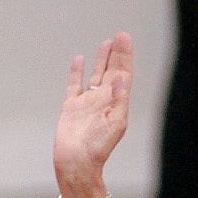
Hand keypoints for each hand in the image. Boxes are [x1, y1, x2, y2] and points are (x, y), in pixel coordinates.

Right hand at [54, 31, 132, 197]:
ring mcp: (87, 103)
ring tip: (107, 43)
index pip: (123, 75)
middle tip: (121, 35)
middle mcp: (103, 101)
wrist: (76, 163)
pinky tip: (80, 59)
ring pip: (95, 75)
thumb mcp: (114, 124)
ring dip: (101, 60)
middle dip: (117, 54)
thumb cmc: (97, 149)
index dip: (125, 56)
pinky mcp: (72, 107)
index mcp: (116, 104)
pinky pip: (75, 84)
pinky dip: (77, 72)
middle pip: (111, 71)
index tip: (125, 38)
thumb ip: (118, 100)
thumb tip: (122, 78)